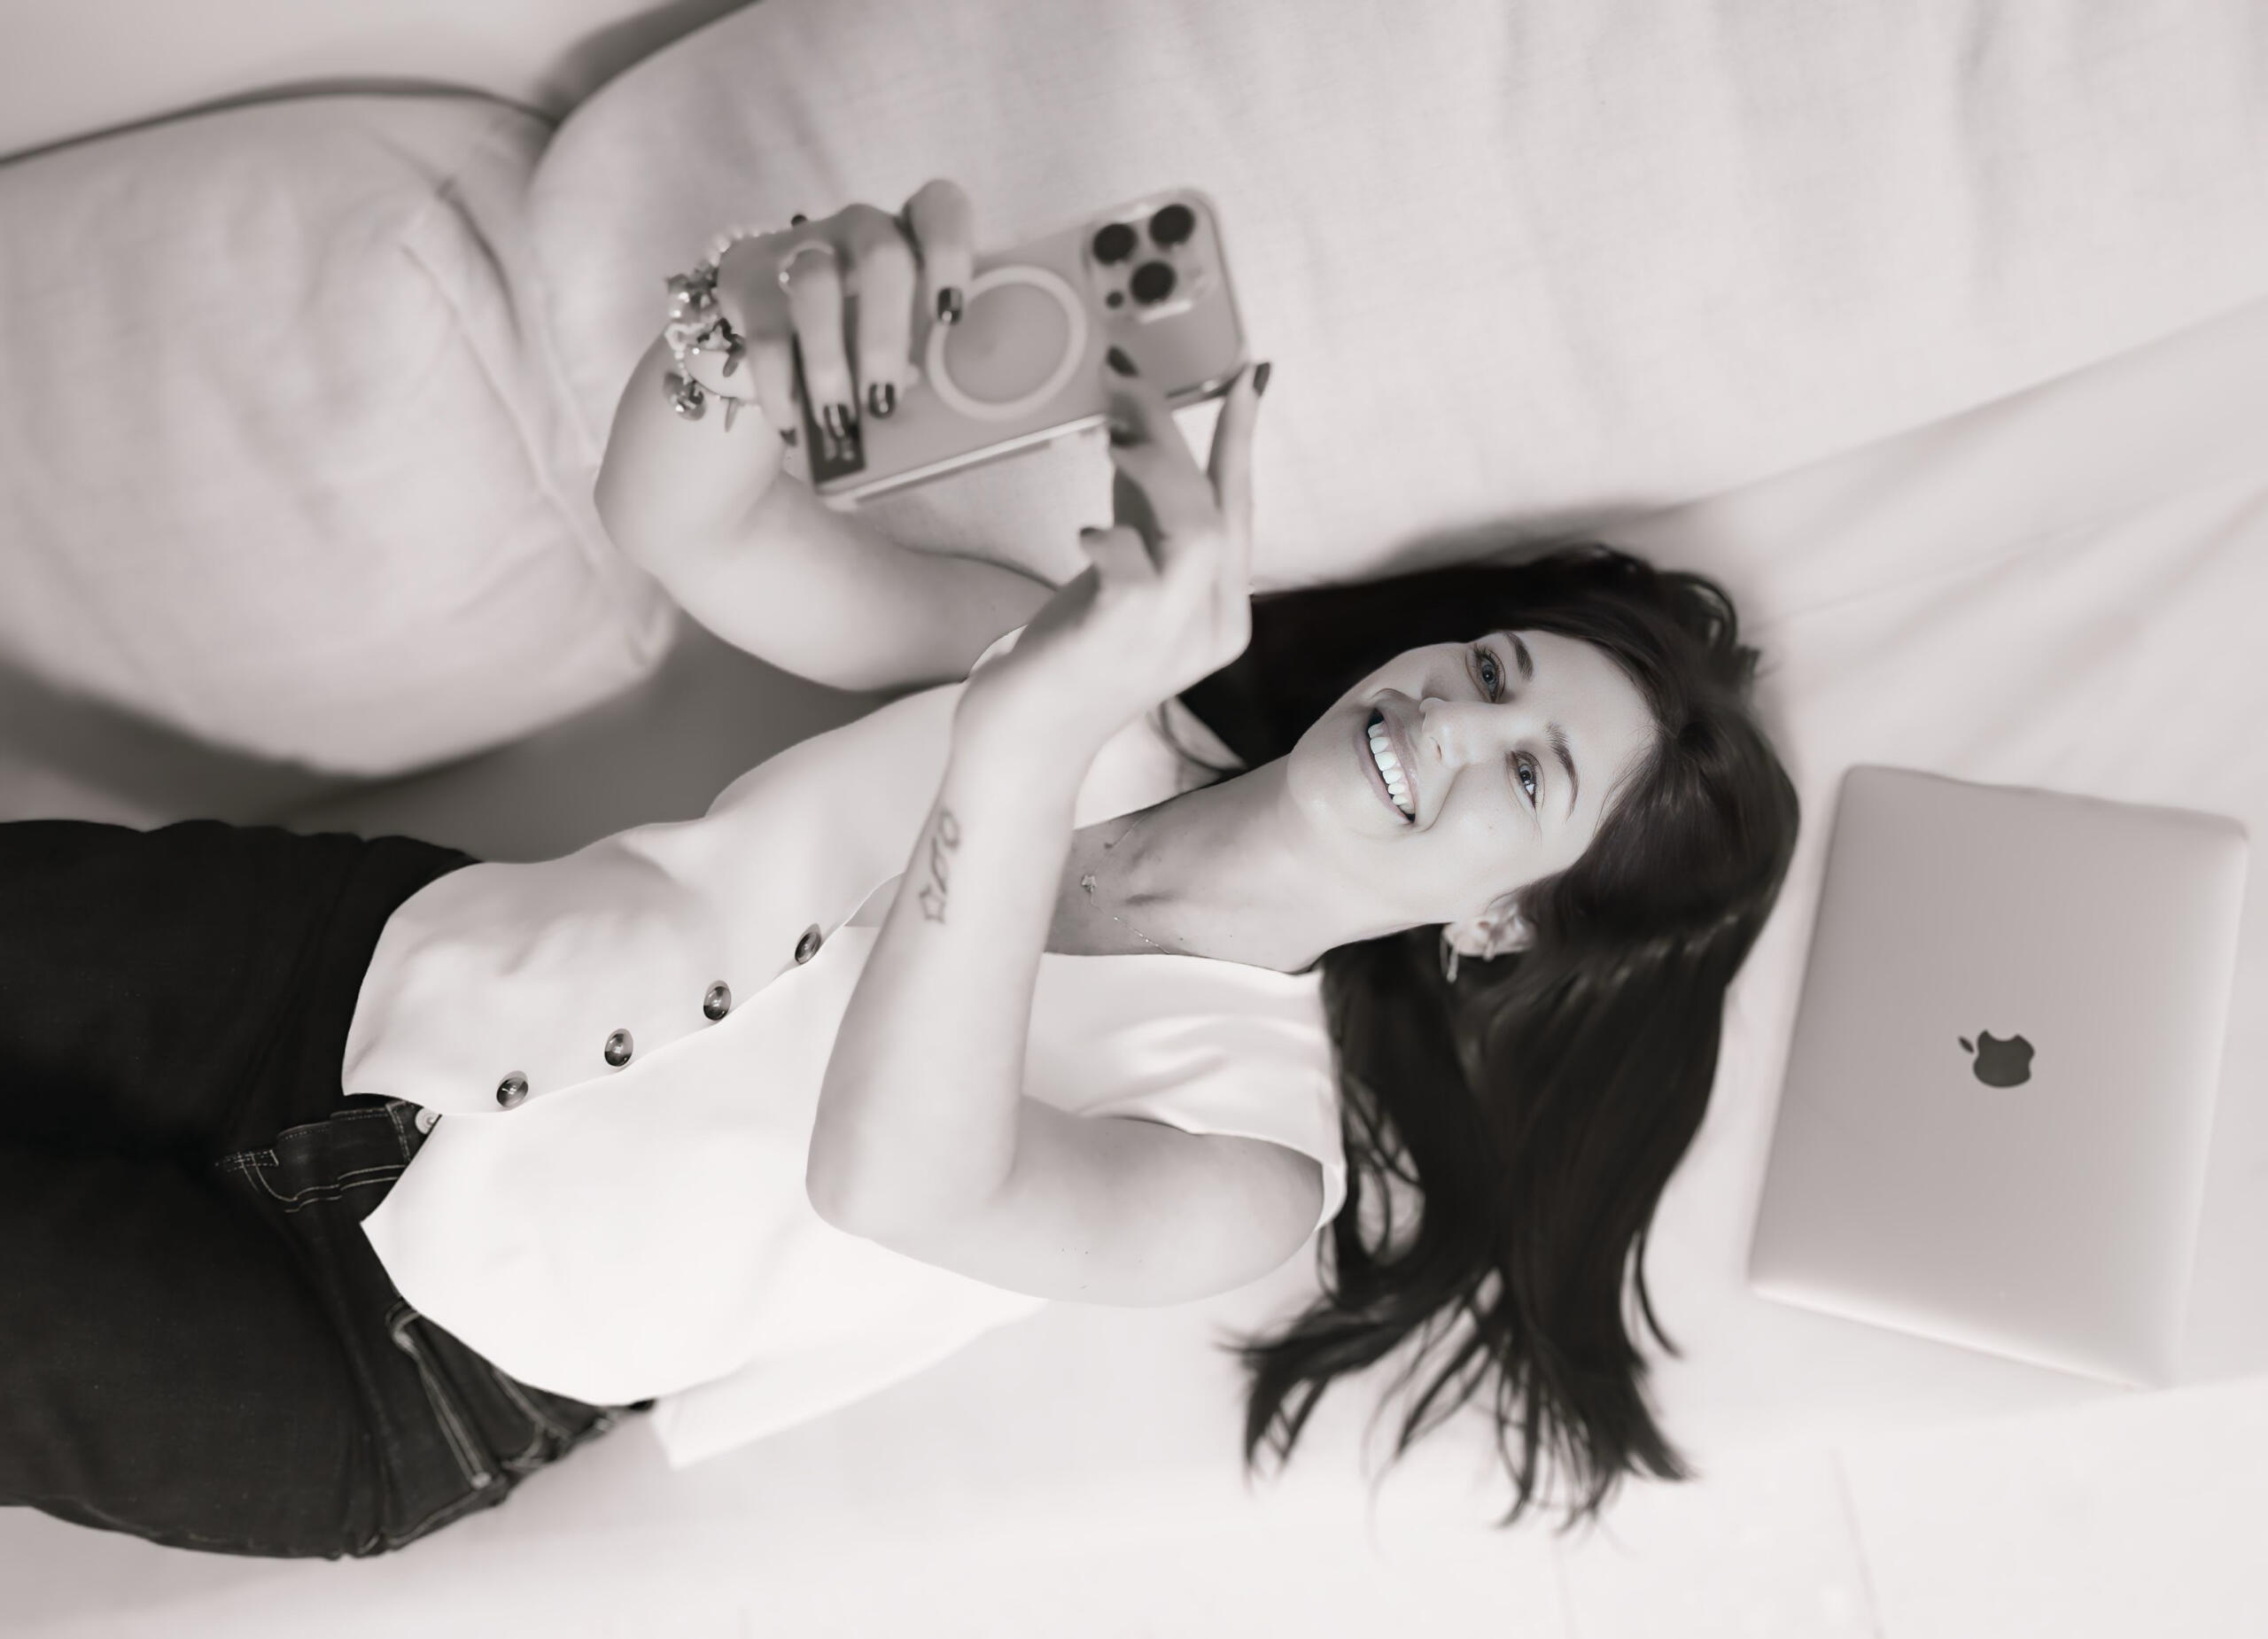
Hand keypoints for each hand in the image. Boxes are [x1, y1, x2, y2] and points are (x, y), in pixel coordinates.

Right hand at [689, 181, 976, 440]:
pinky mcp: (751, 282)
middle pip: (881, 256)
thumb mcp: (897, 343)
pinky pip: (767, 331)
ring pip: (815, 284)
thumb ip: (920, 374)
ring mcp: (802, 250)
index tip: (950, 315)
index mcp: (911, 240)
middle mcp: (859, 232)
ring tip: (839, 420)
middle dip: (886, 336)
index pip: (939, 207)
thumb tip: (931, 450)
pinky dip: (780, 384)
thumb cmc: (858, 338)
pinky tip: (791, 423)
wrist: (768, 324)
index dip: (950, 251)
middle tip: (886, 403)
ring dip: (830, 361)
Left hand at [959, 358, 1266, 752]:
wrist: (1028, 746)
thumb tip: (1138, 427)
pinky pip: (1135, 577)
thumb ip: (1136, 509)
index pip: (1239, 507)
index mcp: (1219, 608)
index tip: (1245, 375)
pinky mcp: (1119, 644)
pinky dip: (1114, 540)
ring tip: (1113, 435)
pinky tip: (1086, 530)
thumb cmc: (1069, 658)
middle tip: (1126, 379)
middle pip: (1216, 509)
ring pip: (1195, 533)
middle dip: (1177, 434)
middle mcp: (1211, 626)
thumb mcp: (1115, 572)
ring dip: (1157, 470)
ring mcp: (1171, 641)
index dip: (1241, 438)